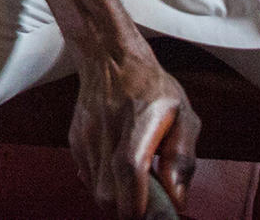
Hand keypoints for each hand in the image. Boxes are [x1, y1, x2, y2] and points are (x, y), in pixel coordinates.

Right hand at [69, 45, 199, 218]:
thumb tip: (177, 197)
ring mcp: (86, 135)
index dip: (138, 203)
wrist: (108, 56)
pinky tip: (120, 175)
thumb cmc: (150, 85)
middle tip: (150, 206)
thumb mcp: (183, 114)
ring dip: (118, 200)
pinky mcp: (75, 141)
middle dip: (129, 210)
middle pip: (108, 192)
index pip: (129, 168)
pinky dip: (105, 186)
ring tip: (137, 188)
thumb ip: (182, 158)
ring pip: (96, 190)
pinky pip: (88, 178)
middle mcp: (106, 129)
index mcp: (138, 120)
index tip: (152, 218)